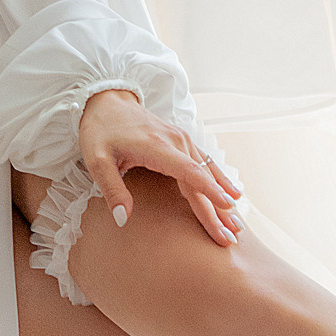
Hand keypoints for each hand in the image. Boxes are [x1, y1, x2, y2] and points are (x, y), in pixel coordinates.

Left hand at [76, 88, 245, 246]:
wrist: (107, 101)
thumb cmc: (100, 131)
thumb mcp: (96, 161)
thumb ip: (112, 189)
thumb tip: (124, 218)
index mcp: (157, 146)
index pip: (189, 172)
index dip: (208, 191)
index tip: (227, 207)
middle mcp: (176, 141)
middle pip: (202, 178)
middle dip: (219, 209)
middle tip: (233, 234)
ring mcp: (181, 139)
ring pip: (208, 171)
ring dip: (224, 196)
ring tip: (238, 222)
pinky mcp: (182, 140)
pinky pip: (205, 163)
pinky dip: (218, 181)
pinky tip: (231, 194)